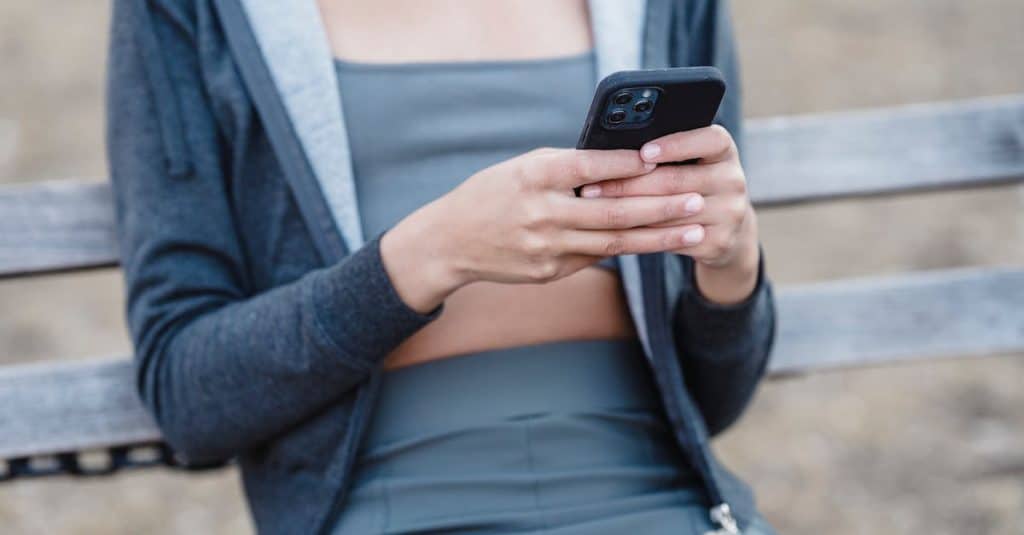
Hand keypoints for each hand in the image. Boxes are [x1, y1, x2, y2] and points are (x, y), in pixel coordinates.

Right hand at [381, 147, 710, 311]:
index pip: (591, 167)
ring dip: (658, 236)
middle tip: (697, 200)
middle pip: (613, 211)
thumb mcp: (522, 168)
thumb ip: (567, 167)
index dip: (630, 164)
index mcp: (535, 176)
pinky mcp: (548, 272)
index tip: (665, 158)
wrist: (450, 242)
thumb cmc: (490, 194)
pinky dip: (628, 250)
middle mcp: (542, 212)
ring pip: (613, 242)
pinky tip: (657, 243)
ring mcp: (546, 247)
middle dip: (661, 207)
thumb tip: (621, 162)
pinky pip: (594, 258)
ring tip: (694, 228)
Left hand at [578, 125, 760, 303]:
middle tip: (591, 187)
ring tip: (594, 209)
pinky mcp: (719, 243)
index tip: (643, 151)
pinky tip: (615, 231)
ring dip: (628, 212)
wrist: (727, 227)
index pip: (709, 139)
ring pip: (669, 213)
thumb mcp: (689, 161)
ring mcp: (729, 213)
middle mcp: (733, 179)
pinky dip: (641, 235)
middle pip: (677, 180)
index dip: (676, 144)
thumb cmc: (691, 182)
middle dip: (629, 183)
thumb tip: (610, 147)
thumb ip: (662, 151)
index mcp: (724, 150)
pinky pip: (672, 239)